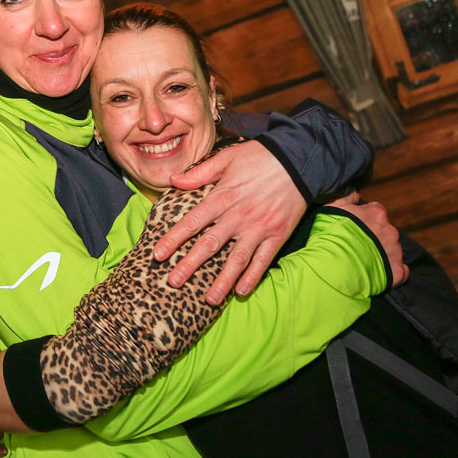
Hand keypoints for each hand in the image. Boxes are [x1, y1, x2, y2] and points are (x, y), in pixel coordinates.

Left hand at [154, 141, 305, 303]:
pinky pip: (263, 260)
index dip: (173, 239)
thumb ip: (200, 173)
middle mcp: (238, 216)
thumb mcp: (227, 157)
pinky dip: (253, 277)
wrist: (300, 159)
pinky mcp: (277, 235)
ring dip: (222, 281)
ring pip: (236, 259)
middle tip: (173, 282)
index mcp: (222, 197)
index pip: (192, 222)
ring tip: (208, 300)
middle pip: (209, 245)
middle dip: (190, 265)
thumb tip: (174, 180)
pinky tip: (242, 291)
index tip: (158, 254)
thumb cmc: (260, 157)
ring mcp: (258, 228)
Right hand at [330, 196, 408, 286]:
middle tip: (357, 246)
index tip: (355, 227)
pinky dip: (391, 271)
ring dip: (381, 254)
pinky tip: (377, 274)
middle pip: (385, 231)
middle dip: (374, 237)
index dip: (365, 219)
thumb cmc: (330, 236)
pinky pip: (400, 270)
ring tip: (362, 262)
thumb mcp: (332, 208)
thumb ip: (345, 197)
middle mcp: (390, 230)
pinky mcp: (397, 271)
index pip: (376, 211)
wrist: (334, 266)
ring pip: (391, 250)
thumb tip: (355, 192)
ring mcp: (395, 251)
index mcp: (376, 213)